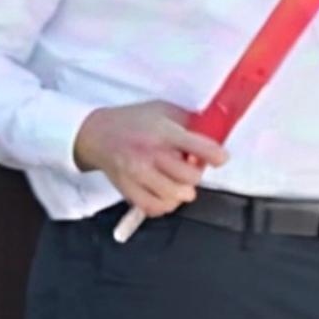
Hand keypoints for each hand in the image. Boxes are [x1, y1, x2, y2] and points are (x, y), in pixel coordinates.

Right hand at [73, 100, 225, 216]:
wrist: (98, 134)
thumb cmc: (134, 121)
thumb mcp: (164, 110)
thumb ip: (188, 123)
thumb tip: (213, 136)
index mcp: (163, 132)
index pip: (196, 146)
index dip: (214, 155)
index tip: (221, 158)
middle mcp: (150, 154)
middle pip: (189, 177)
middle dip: (195, 174)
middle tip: (191, 168)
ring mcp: (138, 174)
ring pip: (174, 196)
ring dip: (183, 191)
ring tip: (180, 182)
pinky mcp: (128, 190)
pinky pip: (154, 208)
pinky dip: (165, 204)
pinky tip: (166, 194)